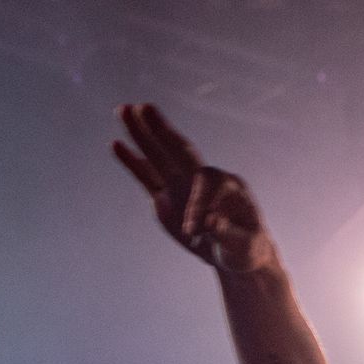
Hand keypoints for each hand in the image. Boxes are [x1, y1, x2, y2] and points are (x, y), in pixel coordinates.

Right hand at [112, 103, 274, 272]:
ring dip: (142, 134)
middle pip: (180, 150)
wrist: (238, 256)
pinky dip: (133, 161)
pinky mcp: (167, 198)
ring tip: (122, 109)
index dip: (198, 205)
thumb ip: (227, 234)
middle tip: (144, 107)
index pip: (207, 185)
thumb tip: (210, 223)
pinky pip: (147, 177)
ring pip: (159, 157)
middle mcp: (203, 180)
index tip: (194, 231)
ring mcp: (183, 187)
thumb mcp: (245, 247)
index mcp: (229, 186)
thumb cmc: (247, 250)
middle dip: (162, 132)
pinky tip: (115, 143)